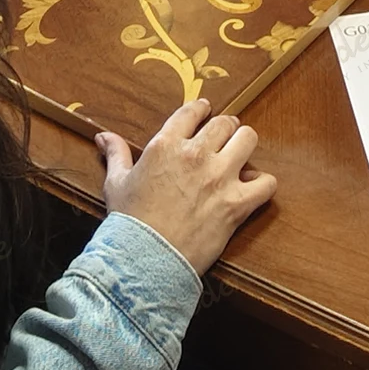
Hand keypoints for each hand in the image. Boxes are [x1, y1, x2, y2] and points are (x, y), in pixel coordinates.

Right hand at [99, 99, 278, 272]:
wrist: (142, 260)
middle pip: (225, 123)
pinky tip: (252, 188)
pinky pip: (266, 183)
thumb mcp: (116, 184)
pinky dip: (262, 184)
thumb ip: (115, 154)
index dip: (202, 109)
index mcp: (166, 146)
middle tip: (225, 136)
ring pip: (248, 139)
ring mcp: (219, 177)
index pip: (192, 111)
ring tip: (239, 156)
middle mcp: (195, 155)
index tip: (205, 112)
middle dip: (226, 127)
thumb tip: (103, 135)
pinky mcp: (236, 203)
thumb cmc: (128, 223)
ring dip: (245, 146)